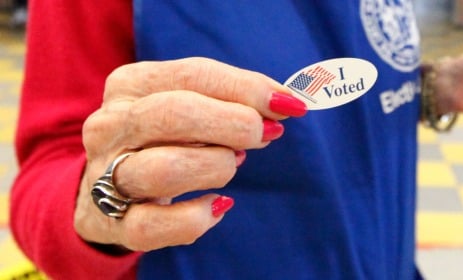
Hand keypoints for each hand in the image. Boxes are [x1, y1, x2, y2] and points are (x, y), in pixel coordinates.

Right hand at [76, 57, 306, 251]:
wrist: (104, 191)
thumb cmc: (164, 139)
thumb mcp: (191, 105)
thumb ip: (235, 100)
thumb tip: (285, 105)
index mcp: (130, 85)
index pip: (193, 75)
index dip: (246, 89)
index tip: (287, 105)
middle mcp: (109, 125)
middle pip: (175, 114)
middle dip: (233, 124)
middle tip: (264, 134)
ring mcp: (104, 175)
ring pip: (164, 169)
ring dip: (215, 167)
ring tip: (232, 164)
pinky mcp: (110, 221)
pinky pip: (154, 225)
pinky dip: (195, 218)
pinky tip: (218, 205)